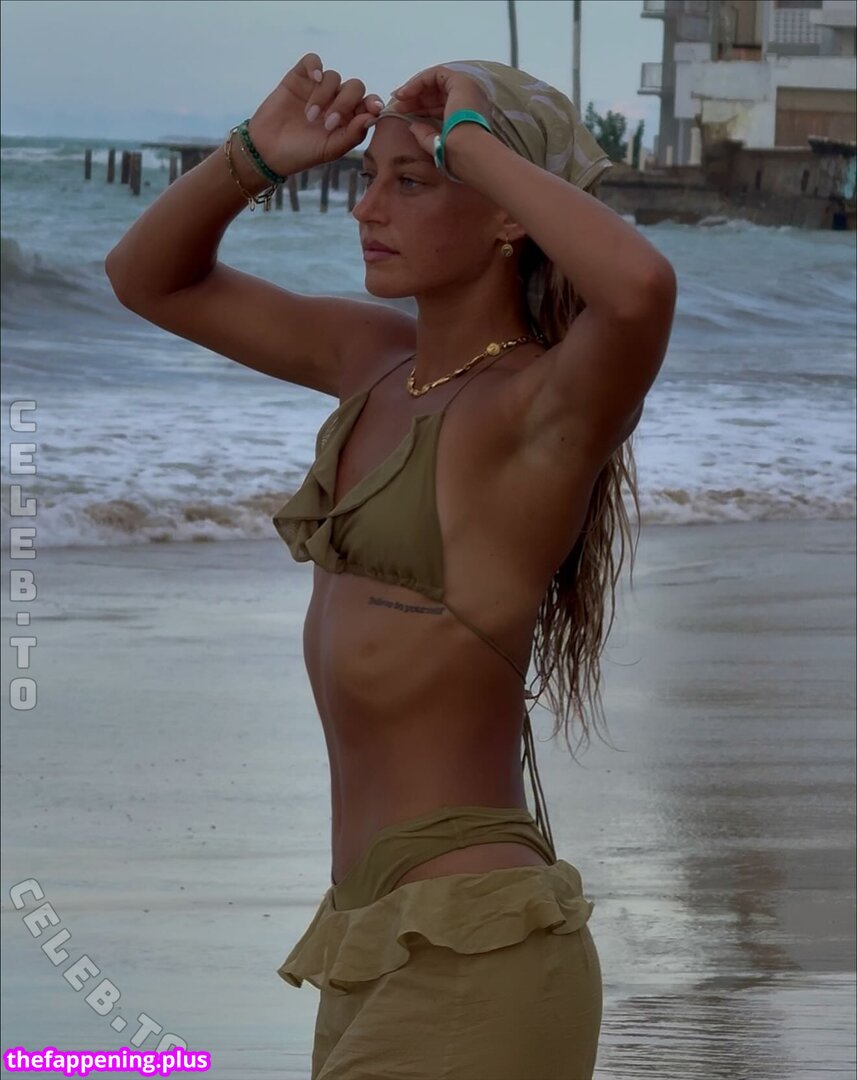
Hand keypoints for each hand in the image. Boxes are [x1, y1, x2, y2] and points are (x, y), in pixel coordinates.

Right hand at [247, 52, 383, 175]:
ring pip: (333, 77)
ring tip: (310, 117)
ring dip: (324, 96)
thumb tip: (373, 117)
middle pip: (354, 87)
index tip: (372, 109)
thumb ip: (353, 135)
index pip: (368, 103)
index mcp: (348, 119)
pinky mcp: (299, 78)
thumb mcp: (330, 150)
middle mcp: (336, 101)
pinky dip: (315, 66)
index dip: (373, 103)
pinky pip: (312, 61)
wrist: (267, 150)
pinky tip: (313, 78)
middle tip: (328, 123)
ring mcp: (317, 88)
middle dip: (345, 103)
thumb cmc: (301, 153)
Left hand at [386, 65, 491, 160]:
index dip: (421, 108)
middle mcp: (470, 100)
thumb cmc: (456, 155)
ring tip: (398, 99)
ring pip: (435, 82)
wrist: (467, 152)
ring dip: (414, 89)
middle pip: (437, 93)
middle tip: (397, 106)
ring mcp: (467, 89)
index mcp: (467, 116)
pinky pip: (435, 74)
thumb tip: (412, 126)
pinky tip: (405, 93)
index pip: (441, 106)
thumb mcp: (437, 145)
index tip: (403, 113)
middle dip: (415, 98)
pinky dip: (418, 81)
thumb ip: (425, 135)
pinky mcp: (461, 82)